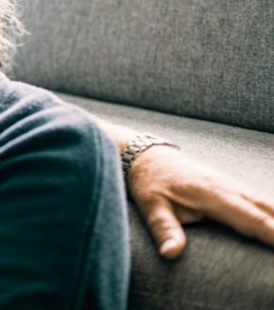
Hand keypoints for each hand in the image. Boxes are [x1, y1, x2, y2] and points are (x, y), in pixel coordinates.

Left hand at [128, 145, 273, 258]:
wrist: (148, 155)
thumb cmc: (151, 183)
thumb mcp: (152, 206)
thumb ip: (164, 230)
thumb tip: (171, 254)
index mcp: (213, 195)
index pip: (252, 219)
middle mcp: (230, 189)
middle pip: (270, 211)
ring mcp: (235, 186)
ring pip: (271, 204)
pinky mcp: (235, 187)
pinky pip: (264, 201)